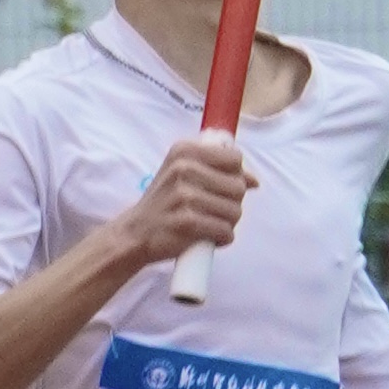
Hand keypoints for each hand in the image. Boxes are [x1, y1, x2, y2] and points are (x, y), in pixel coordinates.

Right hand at [114, 136, 254, 271]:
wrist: (135, 232)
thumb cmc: (165, 202)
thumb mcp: (183, 173)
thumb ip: (218, 170)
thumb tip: (254, 180)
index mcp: (184, 150)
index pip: (235, 159)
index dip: (235, 177)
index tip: (221, 188)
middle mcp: (184, 168)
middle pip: (238, 187)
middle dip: (232, 204)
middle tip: (212, 210)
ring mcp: (185, 195)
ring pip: (235, 211)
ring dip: (227, 223)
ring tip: (208, 224)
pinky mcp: (187, 221)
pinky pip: (225, 231)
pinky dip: (222, 238)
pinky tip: (208, 237)